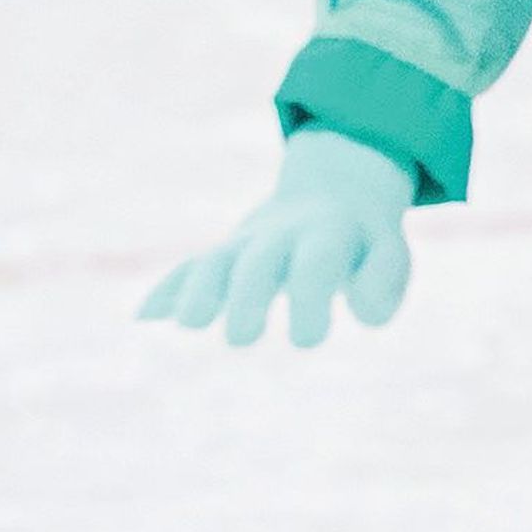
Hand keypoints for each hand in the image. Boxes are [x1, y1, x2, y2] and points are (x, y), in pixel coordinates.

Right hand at [138, 128, 417, 350]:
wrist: (331, 192)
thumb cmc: (363, 243)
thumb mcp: (387, 256)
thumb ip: (383, 284)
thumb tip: (365, 313)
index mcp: (328, 234)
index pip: (317, 263)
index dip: (310, 298)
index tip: (307, 339)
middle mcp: (282, 236)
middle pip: (259, 261)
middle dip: (247, 295)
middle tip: (241, 337)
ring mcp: (247, 243)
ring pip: (217, 261)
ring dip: (200, 290)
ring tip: (187, 324)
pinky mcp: (223, 255)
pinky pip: (191, 267)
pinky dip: (169, 288)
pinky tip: (144, 318)